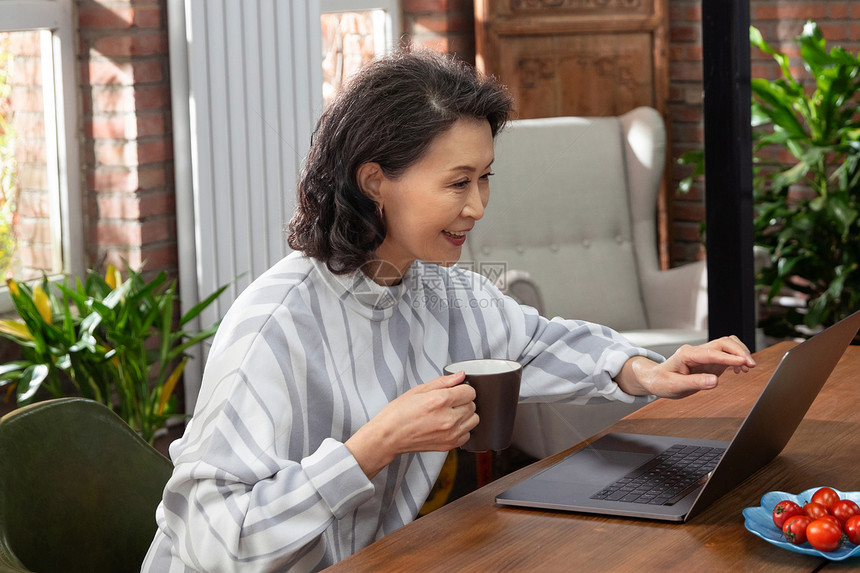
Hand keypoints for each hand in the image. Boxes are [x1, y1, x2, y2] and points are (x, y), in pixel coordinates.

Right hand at [345, 371, 477, 478]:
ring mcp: (450, 434)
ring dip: (465, 415)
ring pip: (474, 420)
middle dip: (464, 401)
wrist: (389, 436)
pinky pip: (467, 434)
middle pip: (473, 405)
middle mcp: (448, 418)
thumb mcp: (418, 390)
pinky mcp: (449, 445)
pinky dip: (462, 429)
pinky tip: (449, 425)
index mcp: (440, 400)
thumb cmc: (399, 413)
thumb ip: (443, 382)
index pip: (470, 391)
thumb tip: (460, 376)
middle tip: (449, 402)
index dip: (463, 388)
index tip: (456, 390)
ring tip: (450, 413)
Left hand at [617, 335, 755, 398]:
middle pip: (723, 343)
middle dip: (739, 352)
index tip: (744, 362)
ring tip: (748, 368)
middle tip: (750, 366)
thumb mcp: (674, 386)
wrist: (656, 379)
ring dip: (740, 353)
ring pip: (727, 345)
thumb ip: (694, 383)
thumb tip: (715, 381)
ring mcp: (704, 354)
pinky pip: (727, 354)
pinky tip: (739, 370)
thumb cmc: (662, 381)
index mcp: (686, 354)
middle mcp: (697, 351)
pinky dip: (737, 359)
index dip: (729, 357)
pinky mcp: (709, 360)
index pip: (712, 352)